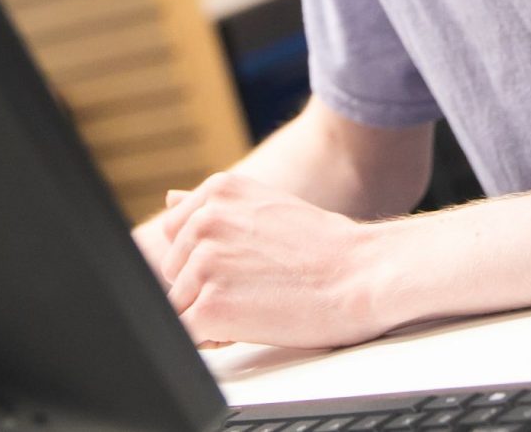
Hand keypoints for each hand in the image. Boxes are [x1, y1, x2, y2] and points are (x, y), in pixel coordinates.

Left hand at [152, 170, 399, 349]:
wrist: (361, 276)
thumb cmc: (324, 246)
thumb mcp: (265, 204)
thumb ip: (211, 206)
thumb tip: (170, 199)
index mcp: (217, 191)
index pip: (175, 236)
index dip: (204, 260)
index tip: (242, 265)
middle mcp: (204, 220)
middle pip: (173, 273)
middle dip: (203, 288)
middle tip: (256, 286)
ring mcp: (204, 263)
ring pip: (179, 306)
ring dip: (210, 315)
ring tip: (258, 303)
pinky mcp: (210, 307)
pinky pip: (187, 335)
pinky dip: (214, 339)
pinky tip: (250, 325)